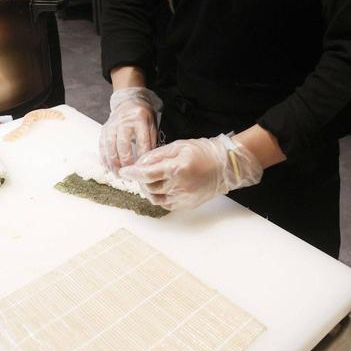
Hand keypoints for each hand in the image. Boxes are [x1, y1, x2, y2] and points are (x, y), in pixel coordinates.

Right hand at [99, 87, 161, 170]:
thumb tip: (147, 162)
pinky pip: (102, 146)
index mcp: (139, 119)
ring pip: (110, 147)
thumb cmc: (142, 117)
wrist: (128, 102)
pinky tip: (108, 167)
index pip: (142, 141)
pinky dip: (105, 158)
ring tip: (118, 174)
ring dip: (113, 163)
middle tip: (129, 174)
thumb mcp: (152, 125)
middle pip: (123, 145)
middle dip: (125, 162)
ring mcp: (112, 125)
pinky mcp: (104, 129)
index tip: (143, 168)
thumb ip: (150, 142)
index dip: (142, 157)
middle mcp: (124, 121)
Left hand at [120, 133, 263, 210]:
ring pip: (155, 198)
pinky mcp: (187, 205)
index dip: (133, 173)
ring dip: (148, 190)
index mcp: (177, 169)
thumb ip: (157, 154)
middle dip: (140, 180)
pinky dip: (159, 197)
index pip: (147, 174)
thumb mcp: (179, 146)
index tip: (124, 172)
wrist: (226, 166)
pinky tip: (162, 187)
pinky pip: (166, 204)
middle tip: (139, 172)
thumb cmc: (204, 152)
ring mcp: (184, 198)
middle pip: (149, 187)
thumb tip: (140, 162)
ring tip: (150, 180)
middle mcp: (180, 186)